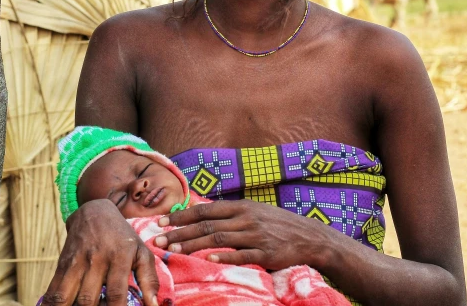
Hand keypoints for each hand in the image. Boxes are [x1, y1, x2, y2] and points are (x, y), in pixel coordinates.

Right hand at [42, 199, 158, 305]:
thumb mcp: (141, 252)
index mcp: (119, 256)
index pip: (115, 293)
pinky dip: (52, 305)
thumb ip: (149, 280)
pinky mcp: (62, 264)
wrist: (95, 212)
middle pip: (88, 299)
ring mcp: (77, 261)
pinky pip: (52, 290)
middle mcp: (97, 259)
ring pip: (65, 296)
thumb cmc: (123, 237)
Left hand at [154, 199, 328, 269]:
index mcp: (240, 206)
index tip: (161, 221)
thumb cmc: (276, 224)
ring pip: (218, 239)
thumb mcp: (253, 211)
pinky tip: (208, 260)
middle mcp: (245, 217)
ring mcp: (255, 235)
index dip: (181, 215)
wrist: (309, 236)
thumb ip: (230, 213)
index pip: (204, 209)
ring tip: (174, 249)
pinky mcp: (265, 253)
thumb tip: (202, 213)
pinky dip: (224, 257)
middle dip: (180, 231)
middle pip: (206, 224)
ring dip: (193, 244)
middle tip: (158, 238)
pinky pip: (241, 255)